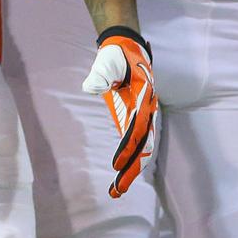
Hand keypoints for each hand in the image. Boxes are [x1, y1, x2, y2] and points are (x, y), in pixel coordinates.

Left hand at [82, 27, 156, 198]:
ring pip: (142, 148)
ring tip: (117, 190)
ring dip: (131, 169)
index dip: (127, 148)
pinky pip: (136, 142)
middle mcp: (146, 109)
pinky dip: (131, 158)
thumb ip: (101, 73)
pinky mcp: (136, 117)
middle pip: (142, 145)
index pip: (136, 128)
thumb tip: (91, 87)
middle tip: (116, 190)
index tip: (115, 165)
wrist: (125, 47)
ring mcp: (143, 115)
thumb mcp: (108, 59)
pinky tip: (122, 172)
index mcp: (143, 97)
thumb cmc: (116, 54)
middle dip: (131, 169)